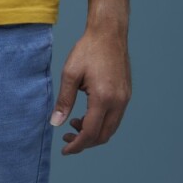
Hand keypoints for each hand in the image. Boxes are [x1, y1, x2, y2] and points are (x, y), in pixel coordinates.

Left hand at [49, 26, 131, 154]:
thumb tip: (56, 124)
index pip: (90, 133)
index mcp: (103, 98)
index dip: (77, 145)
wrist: (108, 33)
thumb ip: (64, 100)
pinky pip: (115, 117)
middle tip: (67, 138)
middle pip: (103, 135)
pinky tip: (86, 114)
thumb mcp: (70, 74)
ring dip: (93, 132)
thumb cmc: (88, 50)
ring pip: (111, 128)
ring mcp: (125, 98)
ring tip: (74, 123)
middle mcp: (118, 102)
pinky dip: (101, 122)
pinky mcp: (126, 94)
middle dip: (85, 142)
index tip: (65, 150)